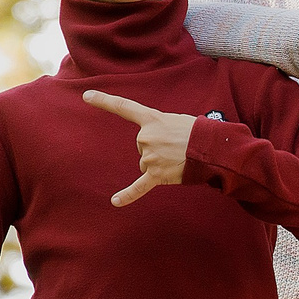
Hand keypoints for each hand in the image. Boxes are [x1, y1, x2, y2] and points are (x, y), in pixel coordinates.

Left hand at [85, 90, 201, 206]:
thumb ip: (161, 129)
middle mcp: (146, 137)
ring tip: (179, 159)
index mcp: (152, 120)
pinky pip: (138, 187)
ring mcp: (150, 157)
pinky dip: (127, 195)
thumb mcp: (177, 121)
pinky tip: (115, 202)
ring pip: (147, 165)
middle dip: (159, 149)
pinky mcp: (156, 175)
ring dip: (162, 164)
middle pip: (143, 147)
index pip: (124, 107)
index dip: (104, 101)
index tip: (87, 96)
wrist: (212, 149)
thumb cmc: (198, 134)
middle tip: (178, 147)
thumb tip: (158, 148)